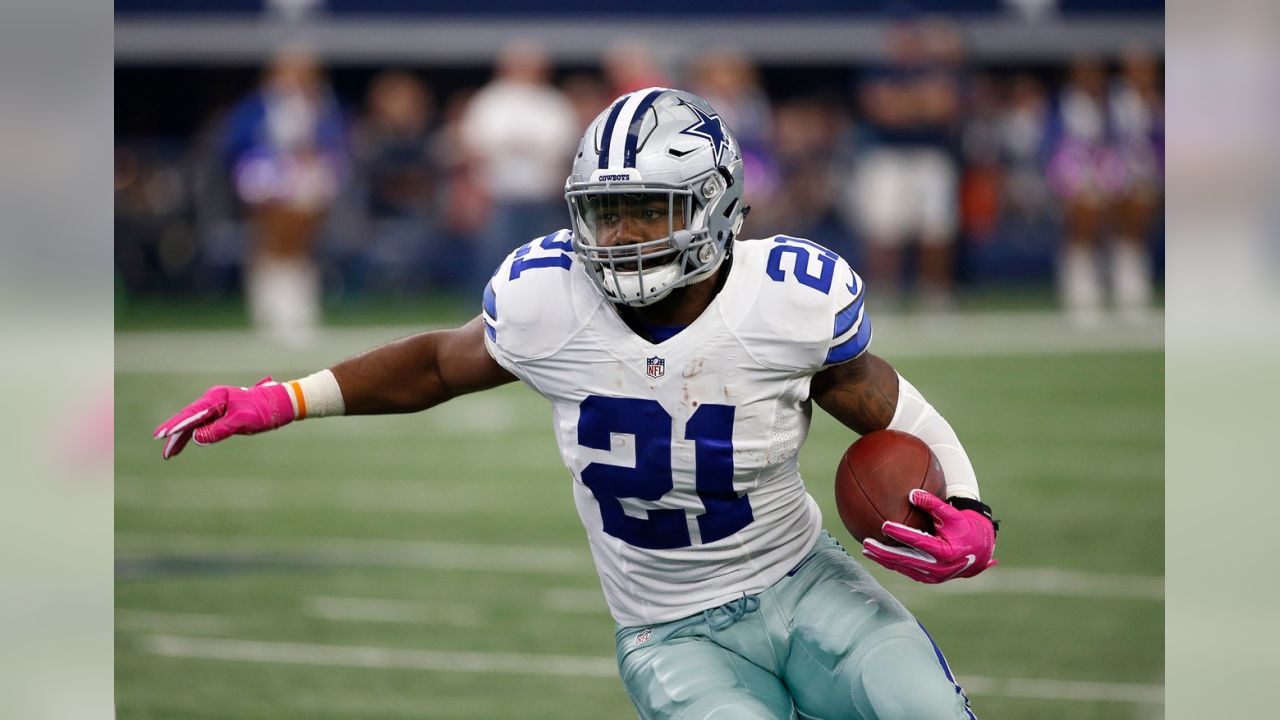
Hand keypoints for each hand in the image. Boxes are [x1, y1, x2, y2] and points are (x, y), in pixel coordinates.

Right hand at [153, 377, 294, 458]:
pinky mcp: (218, 416)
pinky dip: (191, 437)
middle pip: (187, 418)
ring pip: (192, 424)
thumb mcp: (243, 421)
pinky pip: (200, 427)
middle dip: (173, 433)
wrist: (279, 405)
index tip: (162, 434)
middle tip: (160, 446)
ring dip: (180, 438)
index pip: (192, 413)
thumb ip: (220, 429)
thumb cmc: (263, 410)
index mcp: (217, 398)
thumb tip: (196, 438)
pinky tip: (181, 448)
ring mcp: (215, 408)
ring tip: (167, 454)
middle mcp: (213, 401)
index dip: (176, 425)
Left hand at [862, 489, 996, 583]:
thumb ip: (933, 504)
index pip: (918, 542)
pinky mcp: (928, 578)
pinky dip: (892, 562)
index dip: (901, 534)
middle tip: (866, 542)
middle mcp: (938, 568)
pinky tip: (879, 555)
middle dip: (883, 552)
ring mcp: (932, 576)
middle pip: (905, 560)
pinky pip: (907, 570)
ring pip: (903, 567)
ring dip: (883, 559)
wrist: (979, 551)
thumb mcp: (952, 515)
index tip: (884, 525)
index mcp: (945, 552)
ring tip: (866, 550)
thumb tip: (912, 493)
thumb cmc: (965, 529)